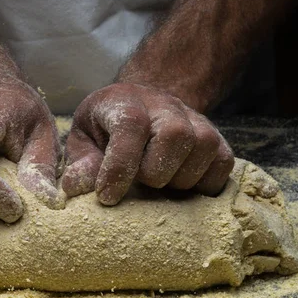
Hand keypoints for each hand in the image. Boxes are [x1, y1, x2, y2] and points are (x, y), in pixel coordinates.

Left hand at [62, 83, 233, 204]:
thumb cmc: (106, 129)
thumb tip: (75, 188)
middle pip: (174, 136)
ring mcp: (197, 120)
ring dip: (178, 180)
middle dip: (153, 173)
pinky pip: (222, 166)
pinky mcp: (218, 140)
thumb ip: (80, 162)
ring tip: (157, 183)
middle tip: (138, 183)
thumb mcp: (82, 139)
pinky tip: (179, 185)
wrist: (142, 109)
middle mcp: (165, 105)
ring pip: (202, 151)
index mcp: (125, 101)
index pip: (131, 126)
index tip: (107, 196)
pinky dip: (203, 185)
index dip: (120, 165)